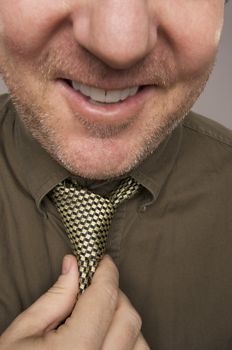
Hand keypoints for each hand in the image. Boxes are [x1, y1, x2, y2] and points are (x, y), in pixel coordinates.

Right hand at [0, 255, 149, 348]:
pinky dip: (129, 342)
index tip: (102, 262)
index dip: (106, 272)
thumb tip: (74, 266)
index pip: (104, 298)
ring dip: (123, 320)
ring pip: (139, 341)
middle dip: (114, 293)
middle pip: (127, 317)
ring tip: (99, 316)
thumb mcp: (23, 333)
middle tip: (94, 287)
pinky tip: (107, 337)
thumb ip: (55, 298)